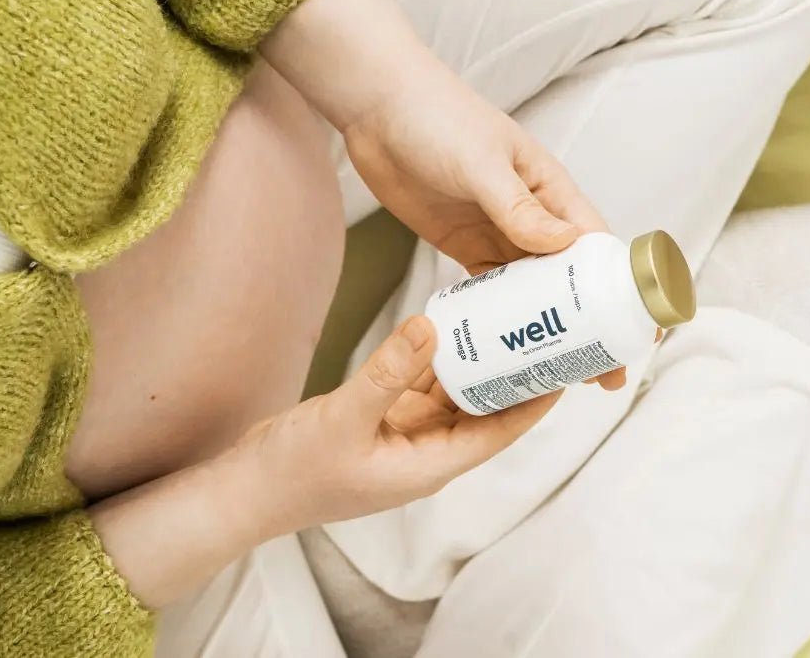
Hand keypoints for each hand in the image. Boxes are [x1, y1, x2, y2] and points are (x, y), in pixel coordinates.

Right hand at [237, 316, 557, 533]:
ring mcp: (404, 437)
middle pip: (484, 410)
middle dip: (511, 374)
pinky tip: (447, 326)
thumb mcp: (344, 417)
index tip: (563, 366)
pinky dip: (434, 360)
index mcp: (430, 465)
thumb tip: (434, 326)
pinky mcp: (382, 422)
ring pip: (453, 394)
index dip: (534, 401)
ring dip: (474, 362)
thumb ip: (389, 370)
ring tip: (503, 319)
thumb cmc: (293, 471)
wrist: (245, 491)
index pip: (499, 431)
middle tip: (539, 330)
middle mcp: (426, 452)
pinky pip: (421, 386)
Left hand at [261, 0, 625, 388]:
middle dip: (591, 326)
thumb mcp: (482, 162)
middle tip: (603, 376)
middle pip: (572, 280)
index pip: (598, 248)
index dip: (620, 292)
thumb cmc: (438, 116)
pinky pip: (491, 291)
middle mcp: (533, 215)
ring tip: (562, 376)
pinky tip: (508, 351)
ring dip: (549, 330)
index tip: (638, 331)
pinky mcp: (465, 245)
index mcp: (552, 190)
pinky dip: (502, 320)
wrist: (378, 107)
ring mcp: (499, 232)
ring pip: (534, 292)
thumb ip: (518, 206)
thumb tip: (562, 248)